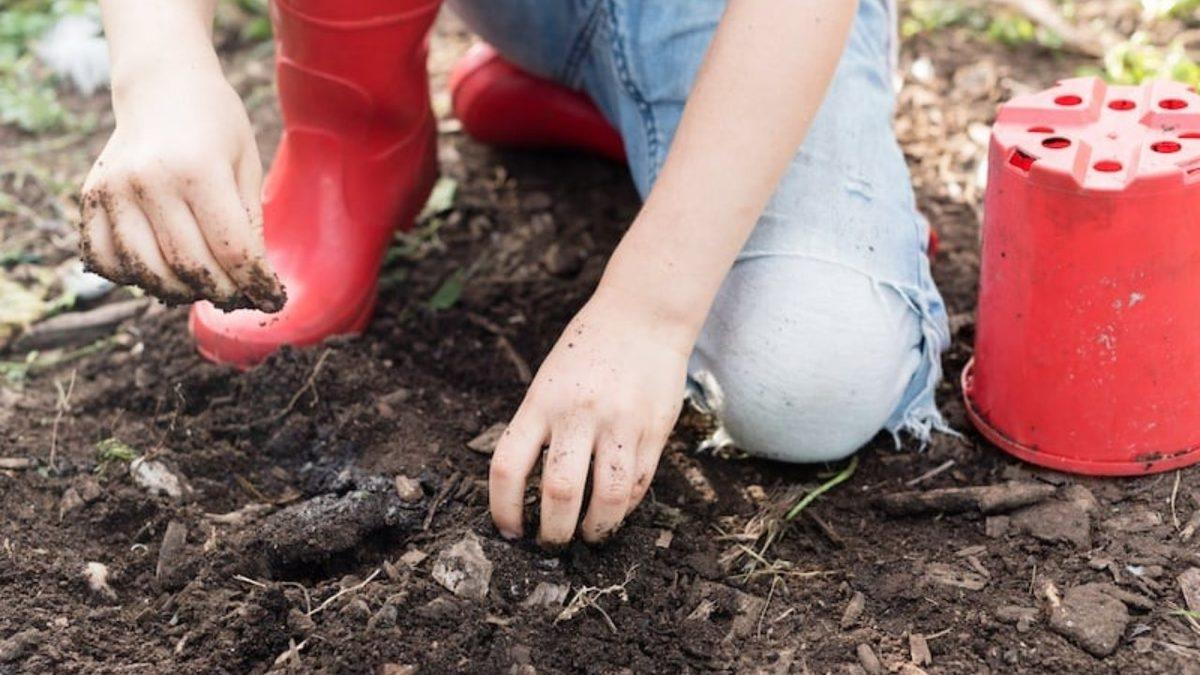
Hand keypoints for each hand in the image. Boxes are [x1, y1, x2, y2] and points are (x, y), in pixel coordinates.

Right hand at [79, 61, 283, 311]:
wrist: (163, 86)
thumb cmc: (217, 125)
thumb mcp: (246, 166)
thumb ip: (248, 222)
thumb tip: (253, 280)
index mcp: (199, 171)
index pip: (232, 251)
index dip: (255, 284)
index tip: (271, 299)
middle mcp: (150, 182)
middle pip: (189, 267)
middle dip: (221, 292)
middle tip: (237, 296)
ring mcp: (114, 190)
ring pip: (146, 271)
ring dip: (179, 291)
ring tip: (202, 287)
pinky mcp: (91, 196)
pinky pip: (105, 259)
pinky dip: (132, 278)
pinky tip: (160, 271)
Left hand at [489, 287, 688, 545]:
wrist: (643, 315)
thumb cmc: (588, 351)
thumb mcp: (548, 381)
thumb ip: (539, 428)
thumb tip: (528, 490)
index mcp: (541, 402)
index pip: (508, 467)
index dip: (503, 509)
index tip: (510, 530)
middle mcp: (579, 414)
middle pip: (560, 492)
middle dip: (553, 533)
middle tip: (552, 544)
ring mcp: (620, 423)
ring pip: (607, 498)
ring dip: (595, 529)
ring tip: (588, 536)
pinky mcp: (654, 431)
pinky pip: (638, 484)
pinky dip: (624, 507)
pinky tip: (616, 510)